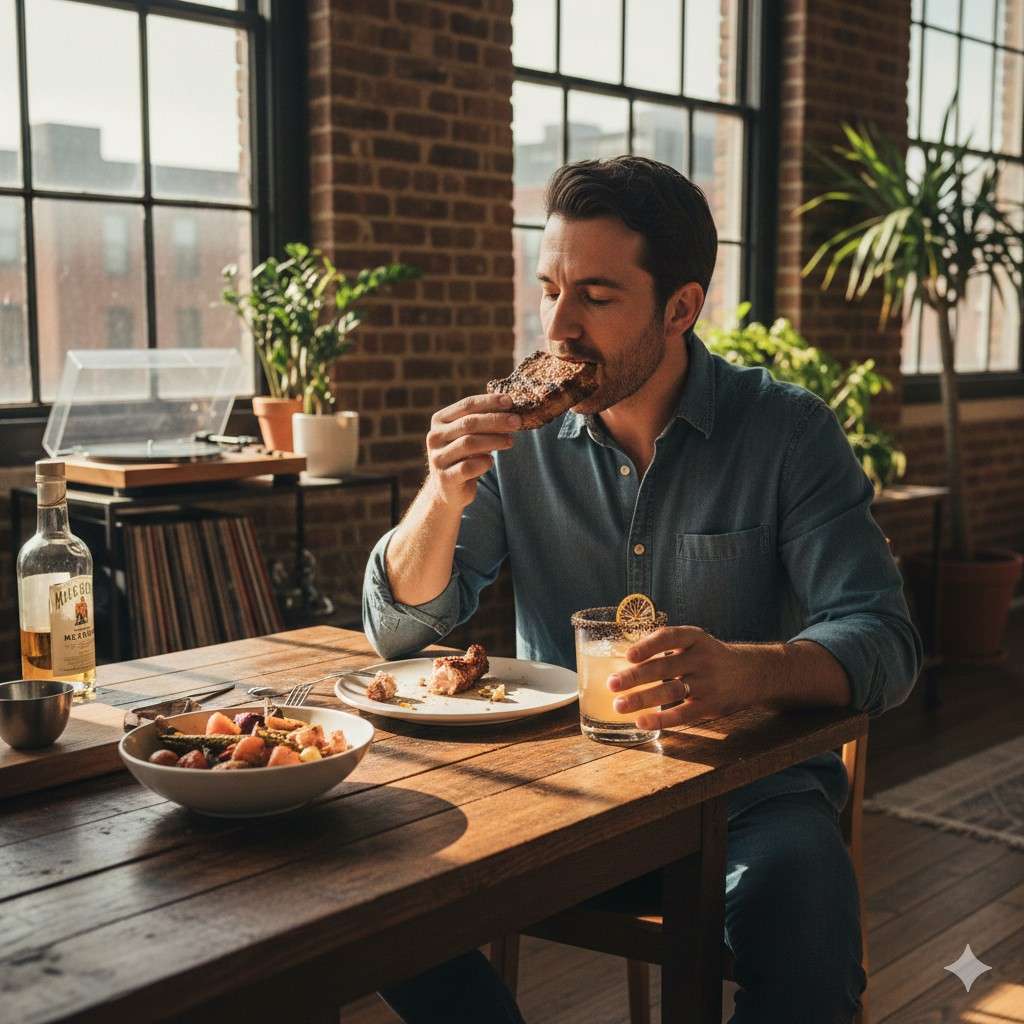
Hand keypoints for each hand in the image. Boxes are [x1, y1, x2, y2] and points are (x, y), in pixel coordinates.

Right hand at [426, 393, 521, 508]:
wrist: (448, 489)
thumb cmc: (464, 456)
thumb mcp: (470, 435)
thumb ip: (483, 421)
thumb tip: (510, 406)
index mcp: (440, 420)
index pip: (466, 405)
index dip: (489, 402)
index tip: (510, 401)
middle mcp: (435, 437)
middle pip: (468, 423)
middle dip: (496, 420)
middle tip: (517, 421)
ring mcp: (438, 458)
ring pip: (469, 443)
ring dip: (494, 440)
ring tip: (510, 441)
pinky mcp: (445, 478)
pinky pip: (468, 467)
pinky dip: (484, 462)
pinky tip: (491, 462)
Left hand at [607, 626, 752, 730]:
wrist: (752, 673)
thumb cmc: (711, 657)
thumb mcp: (695, 642)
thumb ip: (667, 647)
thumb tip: (624, 657)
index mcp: (695, 638)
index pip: (669, 637)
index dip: (648, 646)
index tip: (628, 655)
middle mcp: (701, 658)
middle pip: (664, 667)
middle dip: (635, 676)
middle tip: (611, 684)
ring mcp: (707, 683)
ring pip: (670, 691)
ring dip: (642, 699)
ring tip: (619, 705)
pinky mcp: (711, 705)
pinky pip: (683, 713)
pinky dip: (661, 719)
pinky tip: (641, 722)